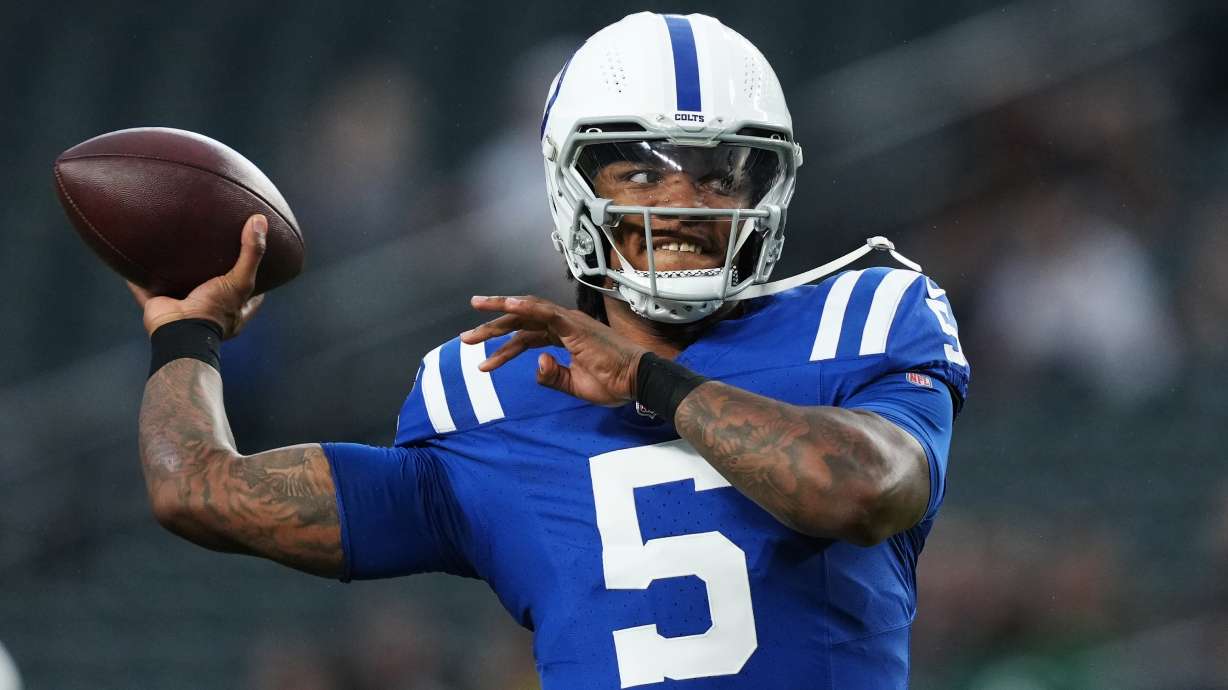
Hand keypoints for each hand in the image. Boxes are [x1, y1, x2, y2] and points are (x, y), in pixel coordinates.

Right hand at [128, 214, 267, 338]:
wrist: (178, 330)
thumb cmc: (213, 310)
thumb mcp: (240, 280)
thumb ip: (251, 252)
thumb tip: (259, 220)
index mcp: (232, 312)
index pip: (250, 296)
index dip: (255, 279)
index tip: (253, 261)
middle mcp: (209, 313)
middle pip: (214, 291)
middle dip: (214, 276)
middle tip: (214, 252)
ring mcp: (182, 310)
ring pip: (179, 289)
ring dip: (177, 275)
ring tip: (177, 252)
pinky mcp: (157, 306)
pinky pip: (145, 289)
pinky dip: (140, 278)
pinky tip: (136, 261)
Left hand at [462, 295, 647, 405]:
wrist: (637, 381)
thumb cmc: (614, 383)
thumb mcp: (575, 385)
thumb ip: (553, 377)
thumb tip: (537, 365)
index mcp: (565, 336)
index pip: (528, 335)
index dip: (504, 348)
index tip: (483, 364)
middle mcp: (564, 324)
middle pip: (521, 320)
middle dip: (492, 327)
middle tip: (466, 338)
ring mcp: (569, 321)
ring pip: (527, 311)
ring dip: (499, 312)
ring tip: (475, 313)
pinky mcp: (573, 324)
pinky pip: (544, 311)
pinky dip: (524, 306)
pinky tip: (505, 305)